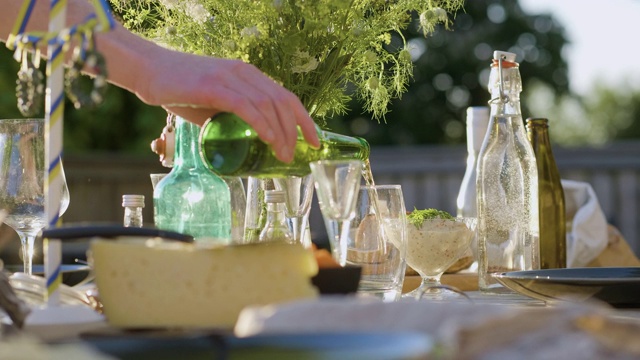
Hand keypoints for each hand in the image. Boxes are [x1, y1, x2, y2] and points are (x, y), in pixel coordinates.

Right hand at [136, 50, 319, 161]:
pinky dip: (260, 123)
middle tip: (294, 156)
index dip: (304, 119)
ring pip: (266, 104)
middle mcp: (243, 73)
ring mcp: (229, 77)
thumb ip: (231, 119)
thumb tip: (244, 144)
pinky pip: (244, 105)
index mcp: (248, 75)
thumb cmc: (179, 89)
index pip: (285, 96)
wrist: (148, 70)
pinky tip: (268, 138)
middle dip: (294, 131)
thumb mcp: (212, 105)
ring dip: (279, 132)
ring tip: (282, 154)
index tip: (314, 141)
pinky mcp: (213, 85)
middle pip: (282, 102)